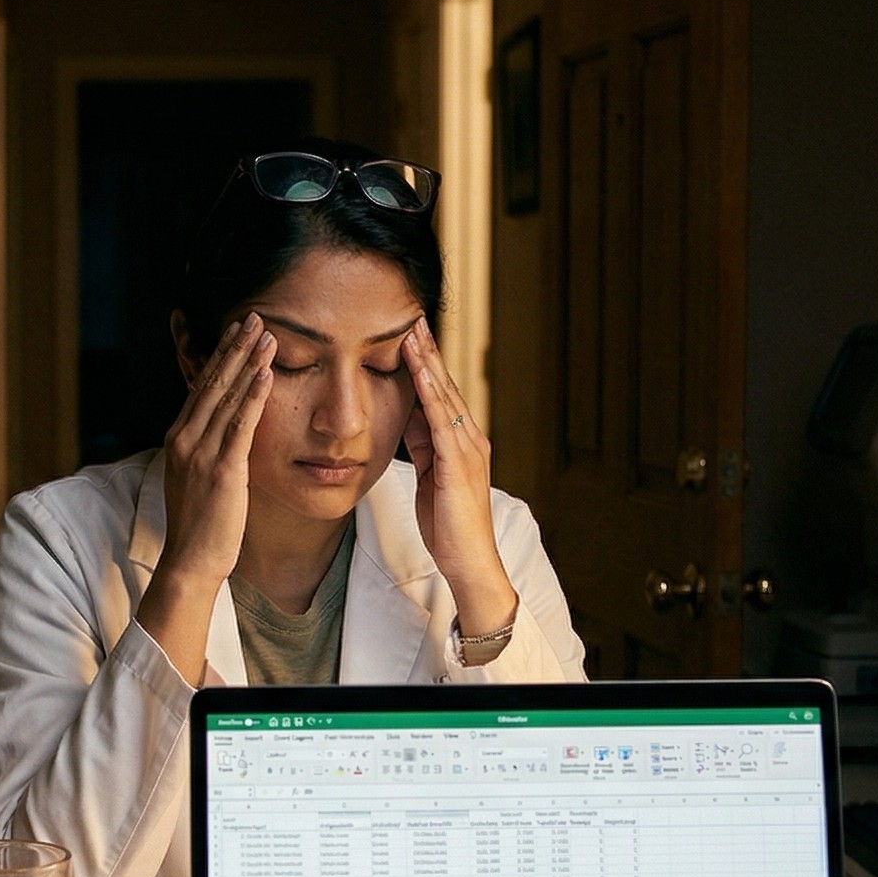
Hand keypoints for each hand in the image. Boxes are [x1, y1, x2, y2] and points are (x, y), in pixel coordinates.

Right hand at [137, 314, 274, 684]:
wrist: (191, 560)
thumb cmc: (200, 525)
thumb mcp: (197, 478)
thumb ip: (207, 450)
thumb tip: (223, 431)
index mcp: (179, 438)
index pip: (202, 387)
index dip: (220, 356)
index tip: (236, 331)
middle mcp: (186, 438)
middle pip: (213, 382)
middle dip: (234, 347)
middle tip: (254, 317)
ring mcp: (202, 452)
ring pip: (227, 396)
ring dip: (248, 361)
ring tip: (266, 333)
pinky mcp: (222, 469)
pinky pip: (241, 424)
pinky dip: (254, 395)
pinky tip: (267, 373)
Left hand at [404, 317, 517, 639]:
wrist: (468, 560)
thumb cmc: (448, 525)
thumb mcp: (430, 476)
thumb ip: (423, 446)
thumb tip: (408, 417)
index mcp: (460, 442)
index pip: (440, 394)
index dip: (425, 364)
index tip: (409, 334)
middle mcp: (469, 438)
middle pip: (444, 385)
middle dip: (427, 351)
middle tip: (412, 316)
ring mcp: (467, 449)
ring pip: (445, 395)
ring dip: (428, 362)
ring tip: (412, 331)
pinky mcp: (459, 462)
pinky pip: (442, 419)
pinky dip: (431, 392)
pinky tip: (419, 371)